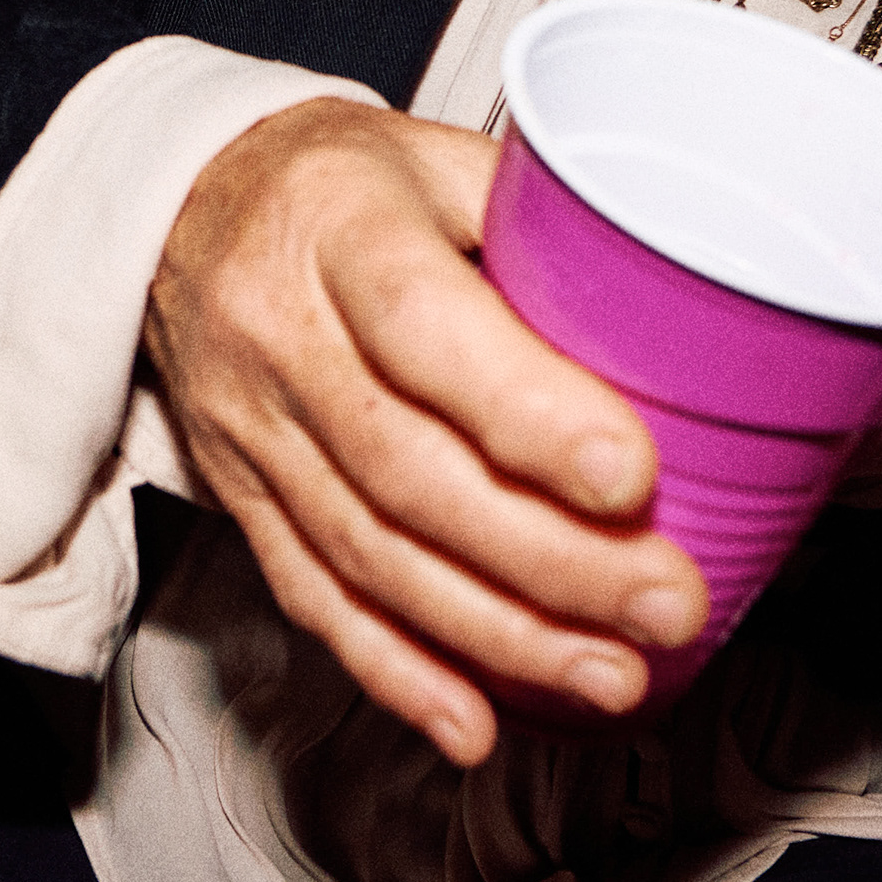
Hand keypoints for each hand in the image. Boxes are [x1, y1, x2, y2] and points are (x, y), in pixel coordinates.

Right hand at [146, 98, 711, 765]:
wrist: (181, 209)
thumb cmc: (347, 182)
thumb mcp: (438, 157)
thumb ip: (544, 227)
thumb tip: (700, 309)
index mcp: (337, 224)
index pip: (423, 327)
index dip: (528, 413)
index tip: (634, 478)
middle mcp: (281, 334)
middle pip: (407, 470)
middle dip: (547, 558)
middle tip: (664, 607)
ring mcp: (252, 430)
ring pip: (369, 554)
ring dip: (495, 634)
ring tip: (608, 677)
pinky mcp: (241, 500)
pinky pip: (313, 598)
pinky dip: (397, 673)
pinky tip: (473, 724)